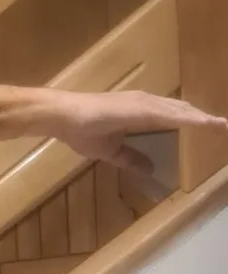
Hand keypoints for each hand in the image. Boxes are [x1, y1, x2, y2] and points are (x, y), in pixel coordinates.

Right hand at [0, 86, 227, 174]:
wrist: (63, 117)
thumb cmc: (81, 130)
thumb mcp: (110, 151)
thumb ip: (130, 158)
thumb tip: (149, 170)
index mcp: (139, 112)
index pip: (174, 117)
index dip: (195, 123)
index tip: (216, 130)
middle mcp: (146, 103)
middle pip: (184, 112)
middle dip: (207, 121)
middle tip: (227, 128)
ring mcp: (145, 103)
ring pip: (184, 112)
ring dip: (205, 120)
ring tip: (225, 126)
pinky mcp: (142, 108)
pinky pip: (174, 115)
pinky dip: (193, 120)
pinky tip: (209, 125)